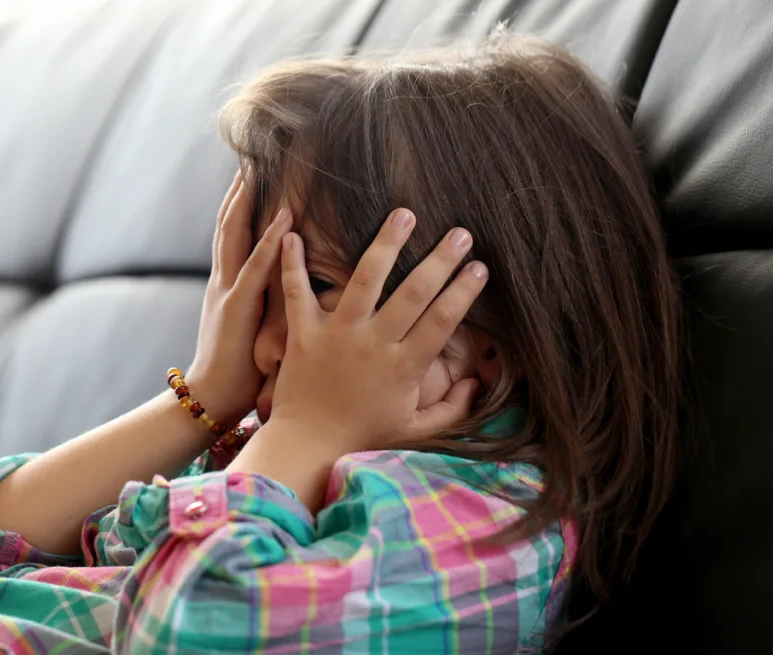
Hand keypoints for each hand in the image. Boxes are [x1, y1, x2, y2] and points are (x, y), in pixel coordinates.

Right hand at [187, 171, 291, 423]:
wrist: (209, 399)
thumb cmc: (237, 372)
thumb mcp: (251, 331)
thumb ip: (264, 307)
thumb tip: (290, 292)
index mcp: (227, 285)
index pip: (231, 234)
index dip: (239, 201)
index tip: (251, 171)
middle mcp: (223, 281)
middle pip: (228, 223)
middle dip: (239, 188)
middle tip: (253, 154)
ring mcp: (227, 292)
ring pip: (235, 235)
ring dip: (248, 200)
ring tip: (260, 167)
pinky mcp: (238, 310)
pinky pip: (254, 269)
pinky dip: (268, 240)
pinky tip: (284, 215)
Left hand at [269, 208, 487, 453]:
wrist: (306, 446)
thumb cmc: (361, 437)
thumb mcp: (413, 431)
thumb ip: (450, 411)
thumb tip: (476, 386)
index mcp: (404, 367)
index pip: (443, 321)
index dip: (464, 292)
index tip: (481, 267)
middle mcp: (374, 344)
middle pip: (414, 292)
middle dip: (440, 259)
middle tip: (460, 232)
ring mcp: (338, 334)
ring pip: (365, 279)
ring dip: (386, 244)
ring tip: (404, 214)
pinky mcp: (303, 333)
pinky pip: (297, 292)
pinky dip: (293, 262)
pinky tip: (291, 232)